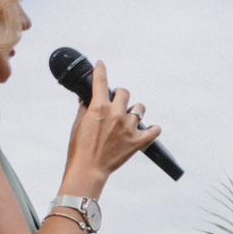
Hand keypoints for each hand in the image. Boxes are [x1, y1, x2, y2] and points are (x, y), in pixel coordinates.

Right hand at [60, 60, 163, 195]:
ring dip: (135, 111)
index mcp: (99, 107)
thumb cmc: (79, 148)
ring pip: (140, 108)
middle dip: (120, 96)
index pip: (101, 81)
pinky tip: (149, 130)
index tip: (101, 64)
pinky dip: (153, 129)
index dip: (101, 69)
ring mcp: (128, 127)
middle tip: (116, 104)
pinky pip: (154, 130)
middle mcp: (116, 114)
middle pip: (125, 92)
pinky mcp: (137, 142)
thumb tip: (86, 99)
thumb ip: (85, 108)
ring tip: (129, 119)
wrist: (88, 169)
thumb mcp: (78, 124)